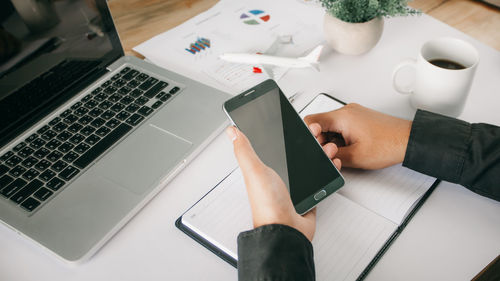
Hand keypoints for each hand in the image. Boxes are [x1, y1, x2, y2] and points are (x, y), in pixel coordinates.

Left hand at [226, 126, 340, 240]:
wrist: (286, 230)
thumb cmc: (267, 205)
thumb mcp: (254, 171)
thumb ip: (244, 150)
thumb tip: (232, 132)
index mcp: (264, 170)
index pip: (275, 145)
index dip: (286, 132)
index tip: (296, 122)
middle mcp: (279, 177)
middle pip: (296, 153)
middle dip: (308, 141)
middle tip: (316, 134)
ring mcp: (294, 187)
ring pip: (310, 164)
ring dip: (321, 153)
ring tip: (328, 147)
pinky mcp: (308, 196)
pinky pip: (321, 179)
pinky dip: (329, 170)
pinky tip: (332, 163)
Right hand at [304, 103, 411, 169]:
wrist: (408, 140)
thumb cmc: (388, 146)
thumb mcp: (353, 157)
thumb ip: (330, 156)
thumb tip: (319, 155)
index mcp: (342, 117)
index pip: (311, 121)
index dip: (307, 135)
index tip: (312, 146)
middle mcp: (347, 111)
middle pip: (320, 125)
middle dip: (322, 141)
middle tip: (332, 153)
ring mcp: (354, 113)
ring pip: (331, 127)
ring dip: (332, 141)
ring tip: (345, 151)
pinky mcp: (360, 118)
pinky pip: (342, 126)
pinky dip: (342, 138)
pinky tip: (351, 147)